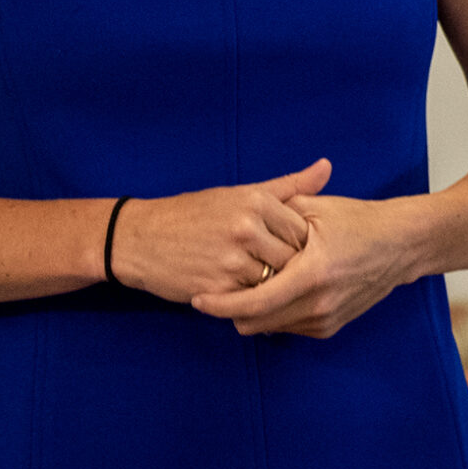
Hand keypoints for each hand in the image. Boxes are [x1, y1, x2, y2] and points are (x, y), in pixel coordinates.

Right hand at [111, 160, 324, 302]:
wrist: (140, 239)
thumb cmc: (194, 214)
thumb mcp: (241, 193)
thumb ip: (288, 185)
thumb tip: (327, 167)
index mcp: (256, 202)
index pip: (304, 230)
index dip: (304, 244)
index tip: (298, 250)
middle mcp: (247, 229)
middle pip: (294, 258)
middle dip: (294, 269)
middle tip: (290, 274)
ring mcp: (232, 261)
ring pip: (276, 282)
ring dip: (276, 288)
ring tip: (272, 286)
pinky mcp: (219, 289)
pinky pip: (253, 301)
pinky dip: (257, 302)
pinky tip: (252, 297)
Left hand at [191, 184, 427, 337]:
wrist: (402, 244)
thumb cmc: (359, 221)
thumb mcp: (316, 210)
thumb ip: (274, 219)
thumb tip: (236, 228)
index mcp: (313, 272)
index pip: (253, 302)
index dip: (219, 304)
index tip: (198, 298)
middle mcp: (320, 303)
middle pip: (254, 323)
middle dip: (230, 310)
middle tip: (217, 290)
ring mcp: (326, 318)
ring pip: (268, 328)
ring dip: (252, 312)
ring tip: (247, 287)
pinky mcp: (330, 326)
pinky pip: (287, 328)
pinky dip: (274, 314)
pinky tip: (276, 291)